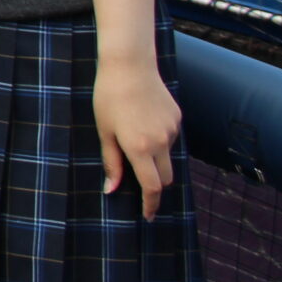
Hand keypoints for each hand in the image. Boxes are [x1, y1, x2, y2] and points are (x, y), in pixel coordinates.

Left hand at [94, 52, 180, 216]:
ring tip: (135, 141)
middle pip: (165, 178)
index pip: (152, 187)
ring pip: (168, 157)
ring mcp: (172, 130)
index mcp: (140, 148)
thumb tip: (111, 189)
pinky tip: (143, 122)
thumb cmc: (108, 98)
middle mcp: (161, 142)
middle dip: (155, 186)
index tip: (147, 215)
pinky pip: (170, 137)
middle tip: (140, 187)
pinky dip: (159, 139)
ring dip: (156, 160)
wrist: (128, 66)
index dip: (150, 205)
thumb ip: (111, 162)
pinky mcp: (177, 118)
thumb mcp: (104, 131)